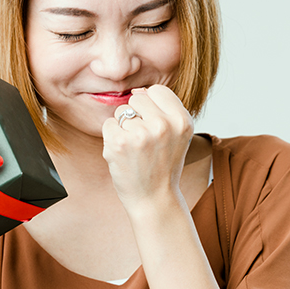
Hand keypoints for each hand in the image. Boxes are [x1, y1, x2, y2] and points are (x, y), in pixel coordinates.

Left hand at [100, 85, 193, 214]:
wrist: (154, 198)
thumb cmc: (163, 164)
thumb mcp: (176, 134)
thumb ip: (163, 110)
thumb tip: (138, 90)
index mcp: (181, 120)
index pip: (157, 90)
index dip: (150, 105)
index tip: (153, 124)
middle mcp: (163, 125)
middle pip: (136, 98)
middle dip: (135, 115)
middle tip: (143, 140)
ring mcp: (140, 134)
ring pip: (120, 112)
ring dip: (123, 127)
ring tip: (135, 148)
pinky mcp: (119, 142)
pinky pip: (108, 125)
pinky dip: (111, 138)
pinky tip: (123, 153)